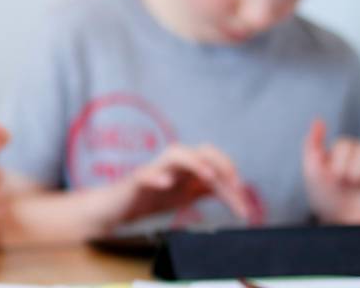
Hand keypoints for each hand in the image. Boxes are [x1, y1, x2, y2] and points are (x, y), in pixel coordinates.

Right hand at [111, 143, 260, 225]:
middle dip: (222, 164)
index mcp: (187, 168)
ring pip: (176, 154)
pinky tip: (166, 184)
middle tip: (235, 187)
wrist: (115, 208)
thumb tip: (231, 188)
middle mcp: (173, 164)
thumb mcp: (183, 195)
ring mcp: (154, 170)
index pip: (216, 164)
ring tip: (209, 177)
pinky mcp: (135, 181)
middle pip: (202, 150)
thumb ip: (204, 189)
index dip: (232, 180)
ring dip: (195, 163)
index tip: (244, 206)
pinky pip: (145, 174)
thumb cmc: (149, 198)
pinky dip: (156, 177)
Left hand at [302, 118, 359, 224]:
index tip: (335, 178)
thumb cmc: (326, 198)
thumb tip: (318, 120)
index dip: (340, 161)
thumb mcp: (312, 172)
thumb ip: (312, 144)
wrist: (341, 223)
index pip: (345, 144)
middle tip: (351, 182)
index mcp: (344, 152)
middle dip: (356, 167)